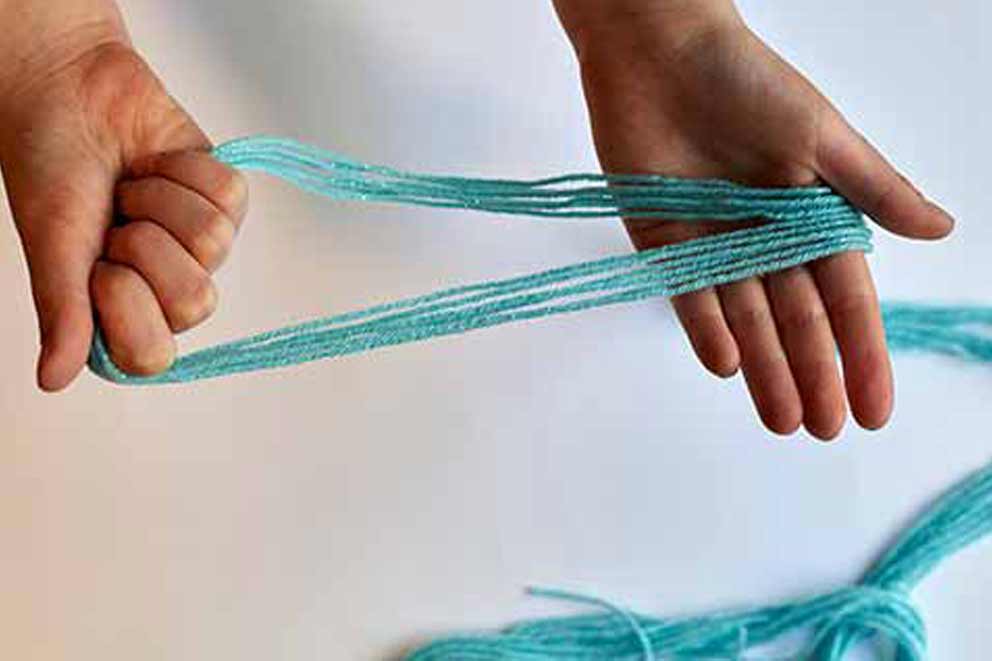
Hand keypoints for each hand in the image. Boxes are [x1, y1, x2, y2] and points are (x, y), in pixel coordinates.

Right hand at [0, 8, 246, 390]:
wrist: (71, 91)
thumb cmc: (52, 168)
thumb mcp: (50, 244)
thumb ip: (62, 310)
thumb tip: (54, 379)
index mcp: (120, 309)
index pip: (152, 355)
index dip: (127, 306)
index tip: (98, 266)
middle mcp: (166, 285)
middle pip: (196, 304)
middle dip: (145, 246)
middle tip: (117, 220)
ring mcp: (202, 245)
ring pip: (213, 244)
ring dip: (160, 201)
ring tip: (133, 185)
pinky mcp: (227, 200)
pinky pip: (229, 197)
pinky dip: (185, 169)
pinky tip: (159, 162)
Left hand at [554, 1, 953, 438]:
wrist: (660, 52)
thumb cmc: (747, 82)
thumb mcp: (821, 136)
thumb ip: (872, 190)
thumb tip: (942, 229)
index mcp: (810, 216)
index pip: (843, 298)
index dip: (861, 353)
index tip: (875, 408)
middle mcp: (763, 239)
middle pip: (795, 320)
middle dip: (813, 375)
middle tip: (826, 430)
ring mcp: (712, 243)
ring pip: (744, 319)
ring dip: (765, 369)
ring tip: (783, 421)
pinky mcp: (663, 241)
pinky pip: (687, 294)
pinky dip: (706, 329)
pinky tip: (730, 366)